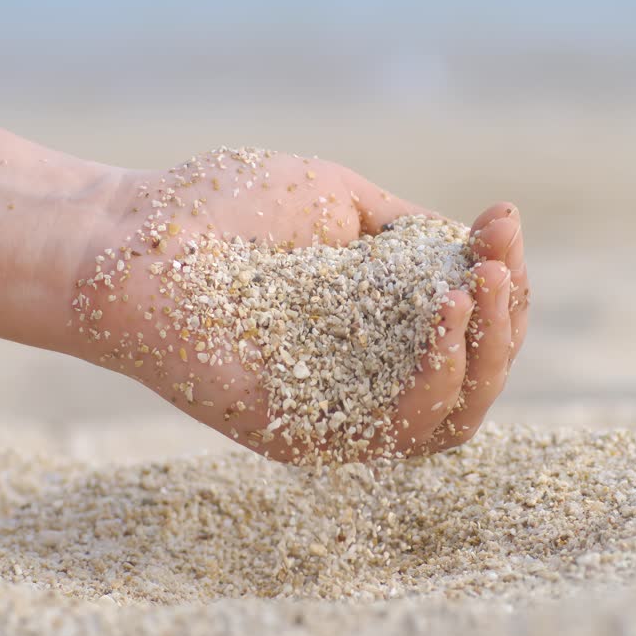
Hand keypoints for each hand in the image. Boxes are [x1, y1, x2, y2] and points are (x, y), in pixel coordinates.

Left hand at [65, 149, 527, 461]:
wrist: (128, 238)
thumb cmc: (221, 208)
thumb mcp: (338, 199)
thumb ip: (406, 233)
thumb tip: (475, 247)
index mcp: (376, 324)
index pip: (470, 325)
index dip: (502, 278)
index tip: (501, 216)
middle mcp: (365, 375)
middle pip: (477, 377)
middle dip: (507, 317)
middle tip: (500, 259)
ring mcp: (337, 412)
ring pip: (454, 415)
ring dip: (487, 351)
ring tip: (482, 284)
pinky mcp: (304, 436)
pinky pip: (398, 428)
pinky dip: (436, 373)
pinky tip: (443, 310)